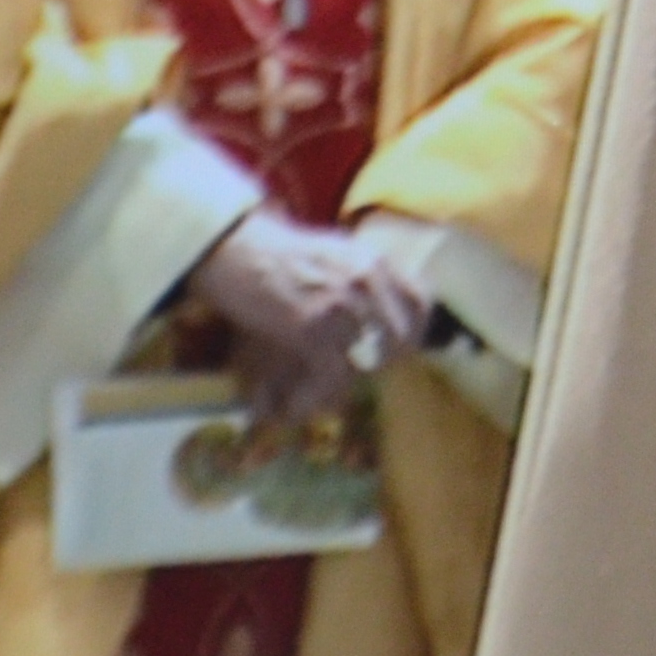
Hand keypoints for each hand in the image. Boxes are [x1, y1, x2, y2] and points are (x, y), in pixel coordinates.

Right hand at [181, 207, 429, 424]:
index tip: (401, 349)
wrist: (234, 249)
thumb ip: (363, 281)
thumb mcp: (335, 254)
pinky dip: (318, 395)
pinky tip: (299, 405)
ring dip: (347, 385)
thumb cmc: (277, 254)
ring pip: (369, 361)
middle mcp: (368, 280)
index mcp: (376, 260)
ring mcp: (344, 303)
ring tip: (324, 397)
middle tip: (358, 378)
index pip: (422, 300)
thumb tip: (378, 317)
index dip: (415, 330)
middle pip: (401, 337)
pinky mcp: (314, 326)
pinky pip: (334, 374)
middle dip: (383, 364)